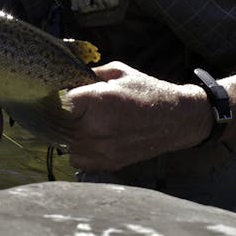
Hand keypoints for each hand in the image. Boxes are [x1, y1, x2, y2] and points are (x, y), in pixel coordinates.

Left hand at [63, 61, 210, 171]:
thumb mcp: (118, 73)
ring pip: (65, 143)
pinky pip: (77, 159)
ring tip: (81, 123)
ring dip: (68, 133)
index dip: (58, 97)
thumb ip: (89, 75)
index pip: (59, 102)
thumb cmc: (147, 91)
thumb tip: (66, 78)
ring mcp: (102, 148)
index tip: (63, 94)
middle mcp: (96, 127)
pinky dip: (78, 150)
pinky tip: (89, 138)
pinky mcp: (108, 163)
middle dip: (61, 115)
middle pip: (59, 124)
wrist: (177, 119)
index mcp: (98, 101)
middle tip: (71, 109)